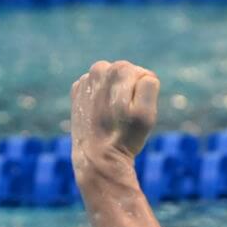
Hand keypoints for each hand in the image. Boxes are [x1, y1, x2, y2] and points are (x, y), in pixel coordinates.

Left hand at [70, 60, 159, 174]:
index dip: (143, 94)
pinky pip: (98, 90)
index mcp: (119, 69)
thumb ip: (149, 83)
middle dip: (129, 92)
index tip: (134, 111)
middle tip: (124, 115)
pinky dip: (102, 101)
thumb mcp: (147, 112)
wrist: (96, 157)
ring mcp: (85, 80)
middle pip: (126, 75)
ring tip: (113, 116)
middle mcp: (99, 69)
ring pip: (112, 82)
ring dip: (115, 95)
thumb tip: (143, 74)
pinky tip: (101, 116)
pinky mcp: (77, 92)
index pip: (143, 75)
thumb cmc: (125, 136)